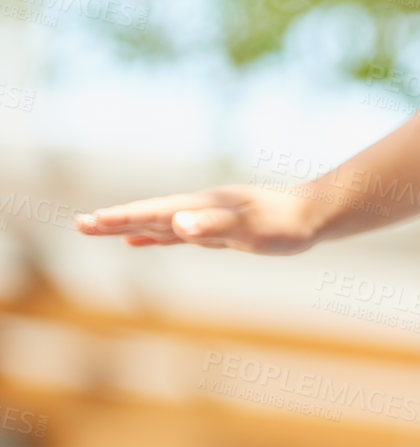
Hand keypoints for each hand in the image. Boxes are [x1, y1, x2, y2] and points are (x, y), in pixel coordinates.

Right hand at [74, 185, 320, 254]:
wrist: (315, 215)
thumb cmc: (284, 224)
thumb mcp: (250, 229)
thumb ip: (212, 227)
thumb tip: (175, 224)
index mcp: (202, 206)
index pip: (152, 212)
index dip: (120, 218)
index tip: (87, 222)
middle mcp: (201, 208)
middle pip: (150, 214)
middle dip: (115, 220)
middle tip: (78, 224)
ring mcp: (209, 217)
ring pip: (161, 222)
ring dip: (131, 226)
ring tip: (100, 228)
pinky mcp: (219, 229)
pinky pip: (179, 232)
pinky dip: (157, 236)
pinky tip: (144, 240)